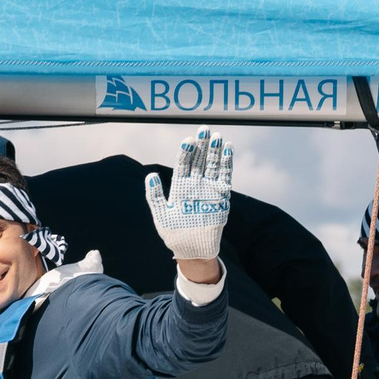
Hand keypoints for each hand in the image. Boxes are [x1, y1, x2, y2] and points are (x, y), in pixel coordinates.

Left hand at [145, 129, 230, 262]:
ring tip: (216, 136)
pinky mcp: (221, 195)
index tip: (188, 141)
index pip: (183, 164)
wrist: (192, 249)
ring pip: (212, 165)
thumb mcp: (161, 215)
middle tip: (204, 129)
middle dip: (201, 145)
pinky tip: (228, 148)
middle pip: (198, 160)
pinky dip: (227, 162)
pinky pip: (225, 175)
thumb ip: (155, 195)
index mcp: (179, 187)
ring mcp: (208, 188)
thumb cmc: (174, 233)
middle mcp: (195, 184)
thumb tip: (150, 175)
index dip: (185, 152)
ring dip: (214, 151)